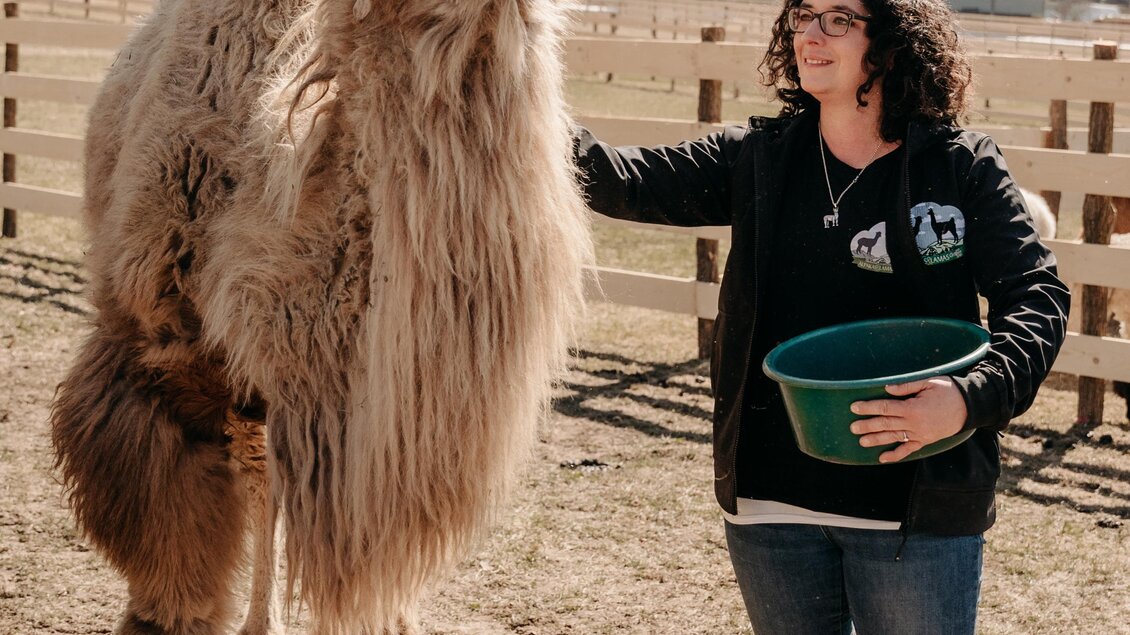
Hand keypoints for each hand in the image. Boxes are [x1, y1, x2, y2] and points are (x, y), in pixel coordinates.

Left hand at [849, 376, 967, 463]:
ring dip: (876, 440)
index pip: (885, 408)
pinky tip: (883, 458)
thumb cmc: (948, 391)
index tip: (854, 407)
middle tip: (852, 427)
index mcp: (913, 408)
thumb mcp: (928, 383)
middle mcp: (914, 424)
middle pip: (886, 424)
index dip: (869, 407)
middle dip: (867, 425)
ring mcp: (920, 434)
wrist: (970, 407)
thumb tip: (886, 388)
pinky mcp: (926, 441)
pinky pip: (908, 450)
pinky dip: (896, 455)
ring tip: (861, 442)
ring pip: (894, 438)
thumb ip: (906, 386)